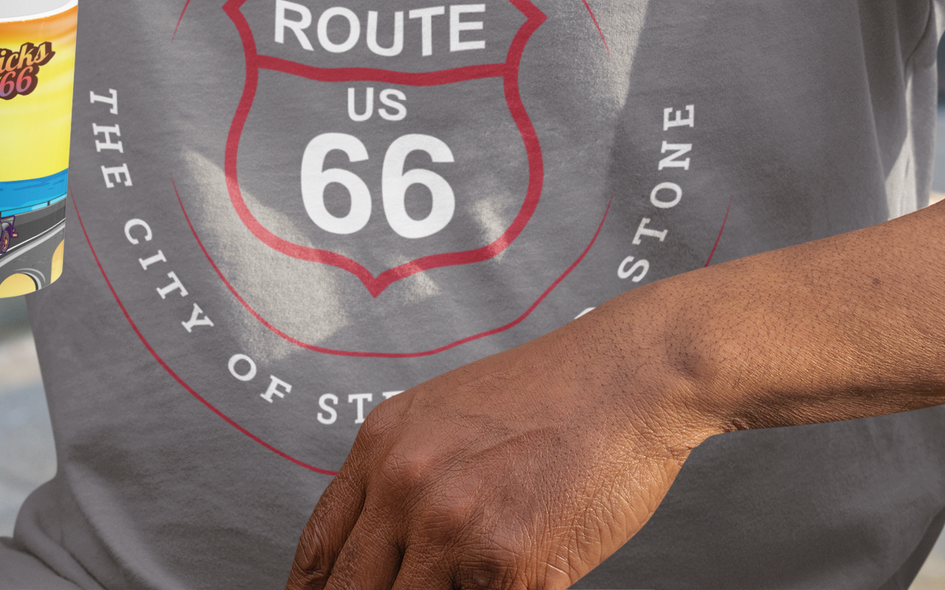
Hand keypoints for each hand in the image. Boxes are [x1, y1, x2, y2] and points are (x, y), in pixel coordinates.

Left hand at [284, 300, 711, 589]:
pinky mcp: (510, 565)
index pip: (317, 553)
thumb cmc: (549, 396)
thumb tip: (374, 550)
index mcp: (382, 446)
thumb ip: (401, 477)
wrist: (627, 375)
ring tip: (469, 583)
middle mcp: (406, 485)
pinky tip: (510, 581)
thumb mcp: (444, 416)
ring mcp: (454, 527)